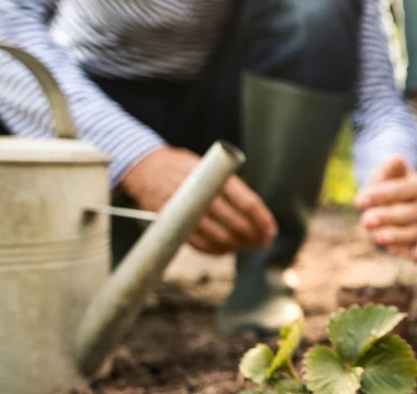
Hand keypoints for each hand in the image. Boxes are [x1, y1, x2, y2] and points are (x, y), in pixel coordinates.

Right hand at [120, 146, 275, 254]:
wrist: (145, 168)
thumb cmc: (185, 166)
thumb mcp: (209, 165)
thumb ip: (230, 186)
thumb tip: (256, 214)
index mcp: (214, 177)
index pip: (248, 203)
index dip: (263, 221)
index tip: (271, 232)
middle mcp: (201, 194)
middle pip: (236, 223)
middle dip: (254, 236)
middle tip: (263, 241)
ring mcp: (185, 211)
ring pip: (219, 238)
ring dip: (238, 246)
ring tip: (248, 246)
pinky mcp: (173, 224)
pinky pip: (199, 245)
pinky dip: (216, 251)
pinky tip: (227, 249)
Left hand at [356, 156, 416, 261]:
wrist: (388, 196)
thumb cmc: (386, 182)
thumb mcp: (385, 171)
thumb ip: (390, 166)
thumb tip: (397, 159)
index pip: (401, 190)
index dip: (381, 195)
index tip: (358, 201)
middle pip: (408, 214)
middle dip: (387, 217)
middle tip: (366, 220)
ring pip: (411, 233)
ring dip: (396, 236)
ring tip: (378, 237)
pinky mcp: (413, 241)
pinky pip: (415, 248)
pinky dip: (416, 254)